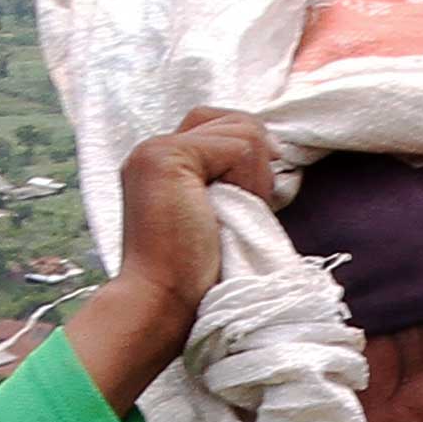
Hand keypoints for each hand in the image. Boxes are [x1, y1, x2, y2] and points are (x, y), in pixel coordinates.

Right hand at [74, 107, 285, 410]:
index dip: (249, 153)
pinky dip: (251, 179)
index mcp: (159, 163)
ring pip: (241, 129)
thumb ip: (226, 179)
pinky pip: (239, 146)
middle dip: (257, 156)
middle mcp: (152, 149)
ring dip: (256, 173)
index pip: (217, 126)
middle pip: (231, 119)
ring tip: (241, 212)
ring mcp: (156, 150)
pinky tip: (237, 210)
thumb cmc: (192, 274)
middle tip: (256, 202)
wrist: (162, 302)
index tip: (261, 193)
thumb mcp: (216, 213)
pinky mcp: (169, 157)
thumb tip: (271, 149)